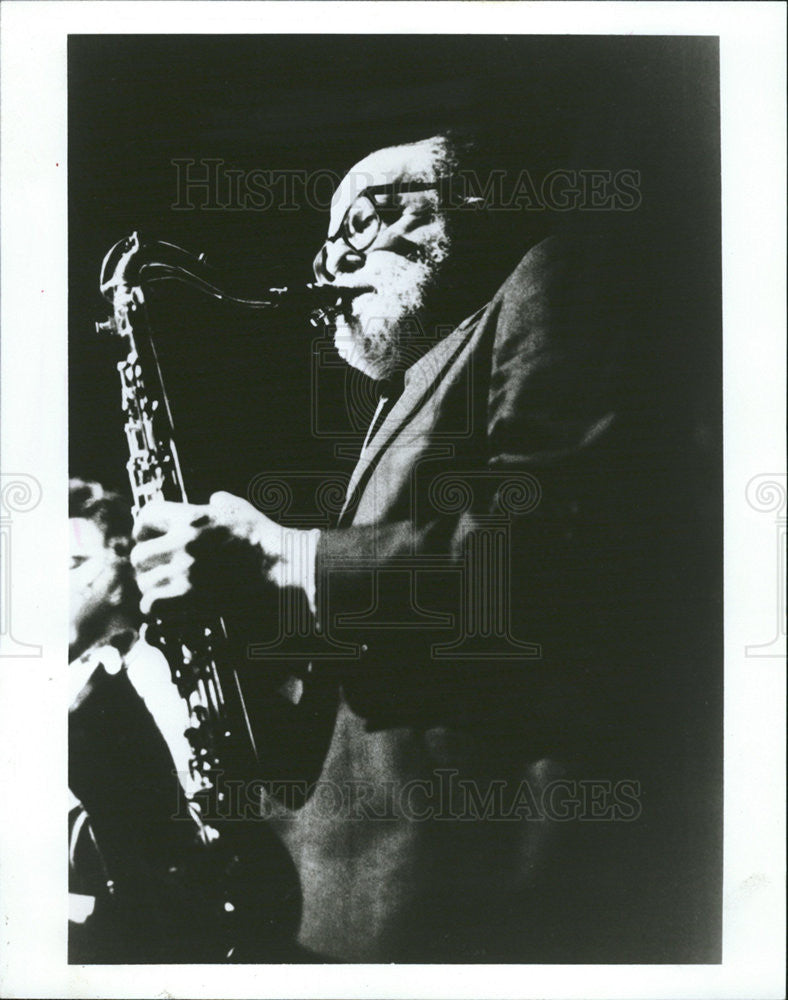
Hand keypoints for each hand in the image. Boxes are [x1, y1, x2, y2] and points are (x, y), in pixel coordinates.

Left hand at [131, 491, 302, 617]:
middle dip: (146, 563)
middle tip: (156, 569)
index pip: (147, 515)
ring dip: (152, 587)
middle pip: (139, 554)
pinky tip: (168, 607)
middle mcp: (183, 543)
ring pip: (144, 582)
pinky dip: (157, 609)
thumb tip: (212, 500)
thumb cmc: (263, 539)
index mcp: (192, 518)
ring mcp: (185, 572)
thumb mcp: (240, 509)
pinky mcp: (190, 597)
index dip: (143, 527)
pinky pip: (152, 606)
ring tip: (163, 589)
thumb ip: (219, 502)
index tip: (147, 536)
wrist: (280, 568)